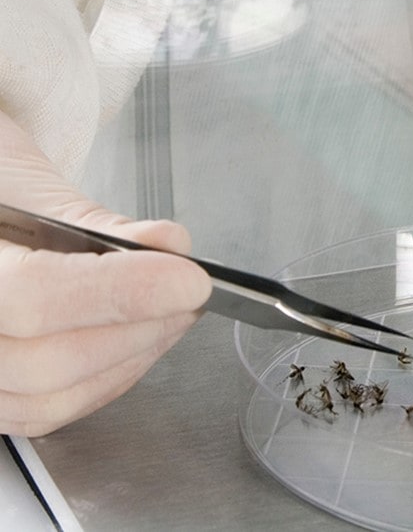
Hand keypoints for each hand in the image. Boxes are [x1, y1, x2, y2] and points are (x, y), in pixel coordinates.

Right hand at [0, 112, 210, 435]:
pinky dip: (109, 378)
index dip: (122, 292)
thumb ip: (100, 225)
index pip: (35, 295)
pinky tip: (139, 339)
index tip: (189, 280)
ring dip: (133, 357)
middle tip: (191, 293)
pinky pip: (49, 412)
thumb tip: (169, 245)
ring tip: (171, 312)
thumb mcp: (33, 191)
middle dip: (141, 328)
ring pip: (52, 399)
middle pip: (47, 364)